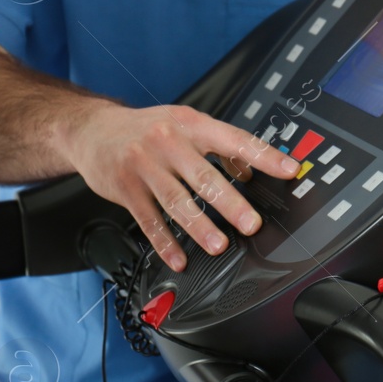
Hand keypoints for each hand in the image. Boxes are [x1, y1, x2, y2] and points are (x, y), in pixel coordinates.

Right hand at [64, 102, 299, 271]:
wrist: (92, 130)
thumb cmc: (145, 128)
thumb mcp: (183, 123)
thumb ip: (217, 145)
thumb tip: (249, 170)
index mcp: (190, 124)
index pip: (234, 140)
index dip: (264, 156)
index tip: (290, 171)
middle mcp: (167, 143)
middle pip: (204, 176)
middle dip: (230, 203)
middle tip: (250, 223)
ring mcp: (144, 166)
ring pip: (177, 201)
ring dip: (199, 226)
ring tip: (218, 245)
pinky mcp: (126, 189)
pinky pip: (148, 220)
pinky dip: (165, 242)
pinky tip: (179, 258)